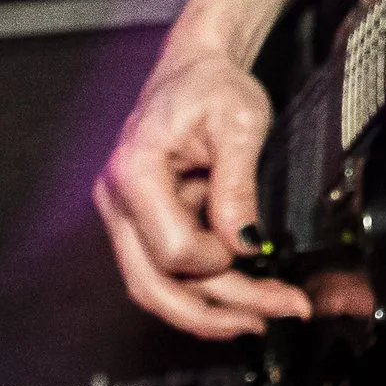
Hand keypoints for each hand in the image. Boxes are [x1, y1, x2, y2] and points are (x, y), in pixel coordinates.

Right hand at [95, 50, 311, 338]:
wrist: (194, 68)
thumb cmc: (211, 85)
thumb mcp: (240, 124)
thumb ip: (239, 187)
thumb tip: (246, 243)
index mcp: (135, 172)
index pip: (172, 250)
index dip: (217, 259)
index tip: (252, 245)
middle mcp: (117, 200)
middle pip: (154, 285)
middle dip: (214, 312)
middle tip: (267, 317)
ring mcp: (124, 215)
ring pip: (156, 287)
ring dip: (209, 310)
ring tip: (260, 315)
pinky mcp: (139, 222)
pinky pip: (163, 270)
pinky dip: (200, 289)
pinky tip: (237, 298)